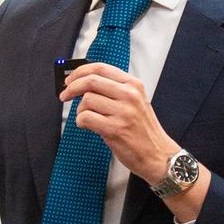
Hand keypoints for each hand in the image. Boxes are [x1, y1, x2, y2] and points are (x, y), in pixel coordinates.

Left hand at [61, 62, 173, 182]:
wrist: (158, 155)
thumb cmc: (144, 131)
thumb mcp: (136, 102)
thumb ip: (115, 90)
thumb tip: (85, 83)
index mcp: (134, 85)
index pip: (101, 68)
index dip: (80, 72)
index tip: (70, 79)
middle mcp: (129, 95)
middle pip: (90, 80)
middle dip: (72, 87)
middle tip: (65, 95)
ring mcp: (123, 112)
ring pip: (86, 100)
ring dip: (79, 110)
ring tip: (87, 118)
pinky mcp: (115, 129)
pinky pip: (85, 118)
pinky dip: (80, 122)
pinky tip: (87, 126)